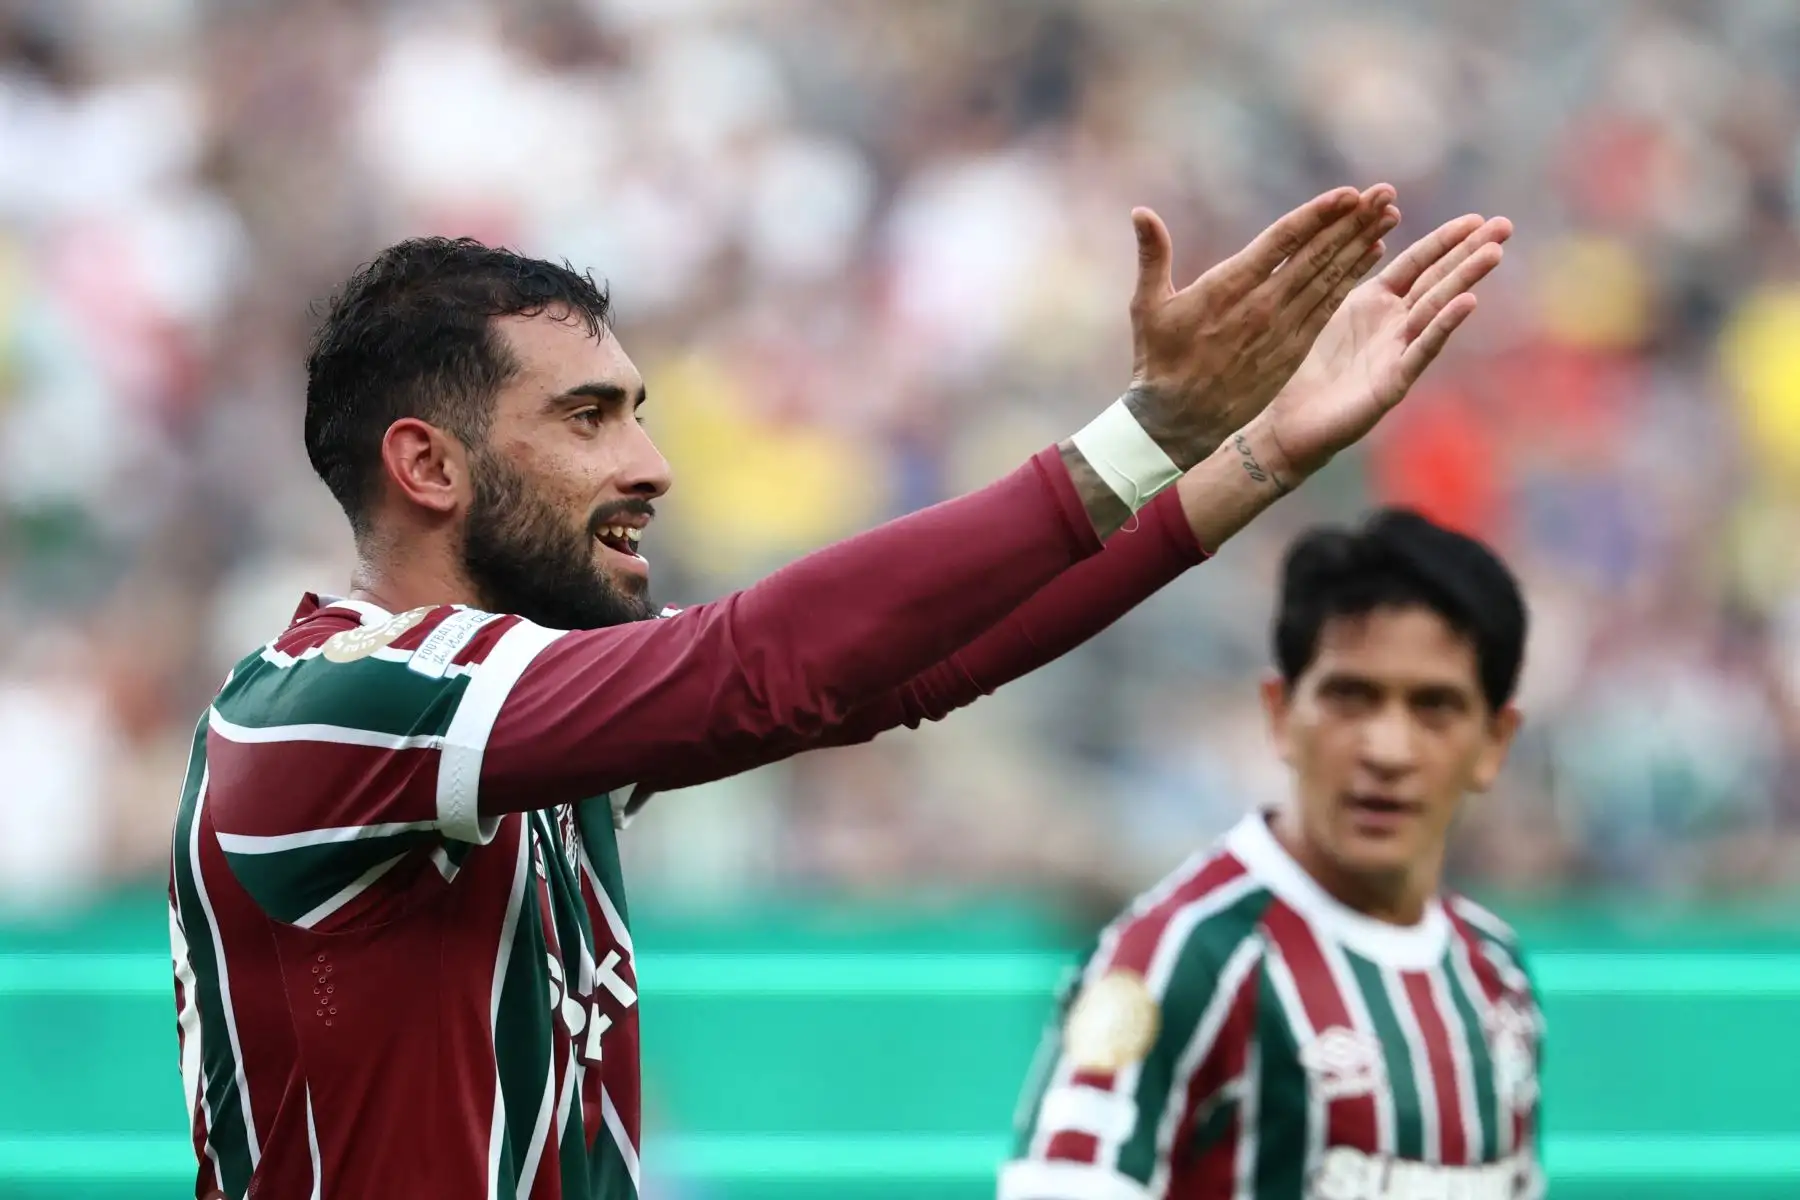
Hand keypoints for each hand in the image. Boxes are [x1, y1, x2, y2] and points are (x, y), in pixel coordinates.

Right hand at [1119, 185, 1400, 468]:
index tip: (1349, 193)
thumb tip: (1140, 211)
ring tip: (1389, 215)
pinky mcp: (1292, 350)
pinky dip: (1351, 279)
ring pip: (1330, 279)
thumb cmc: (1159, 360)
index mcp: (1228, 288)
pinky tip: (1373, 256)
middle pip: (1316, 255)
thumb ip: (1152, 255)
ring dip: (1361, 245)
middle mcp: (1262, 306)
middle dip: (1353, 222)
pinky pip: (1329, 307)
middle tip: (1384, 193)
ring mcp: (1281, 330)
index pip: (1282, 241)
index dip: (1318, 215)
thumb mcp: (1148, 306)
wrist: (1177, 422)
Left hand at [1246, 213, 1511, 486]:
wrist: (1290, 422)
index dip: (1445, 240)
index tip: (1477, 218)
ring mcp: (1396, 352)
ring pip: (1435, 309)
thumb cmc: (1307, 369)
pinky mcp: (1392, 383)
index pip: (1417, 263)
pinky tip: (1468, 301)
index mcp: (1375, 302)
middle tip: (1506, 225)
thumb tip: (1371, 235)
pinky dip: (1444, 325)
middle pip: (1436, 280)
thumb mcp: (1331, 314)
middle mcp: (1393, 324)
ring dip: (1464, 279)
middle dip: (1470, 252)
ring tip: (1494, 253)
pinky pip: (1421, 349)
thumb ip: (1351, 279)